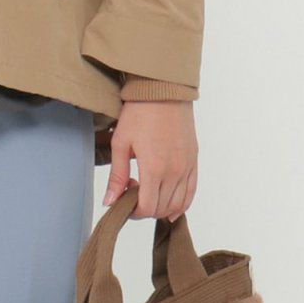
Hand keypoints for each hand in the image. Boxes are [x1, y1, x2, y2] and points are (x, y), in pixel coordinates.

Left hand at [102, 100, 197, 218]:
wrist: (164, 91)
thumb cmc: (139, 113)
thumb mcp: (121, 143)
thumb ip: (117, 176)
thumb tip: (109, 202)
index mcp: (154, 168)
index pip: (147, 207)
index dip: (134, 211)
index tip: (125, 200)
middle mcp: (174, 171)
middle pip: (162, 208)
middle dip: (145, 208)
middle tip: (133, 192)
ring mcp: (187, 166)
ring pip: (178, 204)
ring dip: (162, 207)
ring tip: (149, 191)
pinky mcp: (194, 160)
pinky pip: (192, 191)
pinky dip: (181, 203)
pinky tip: (170, 202)